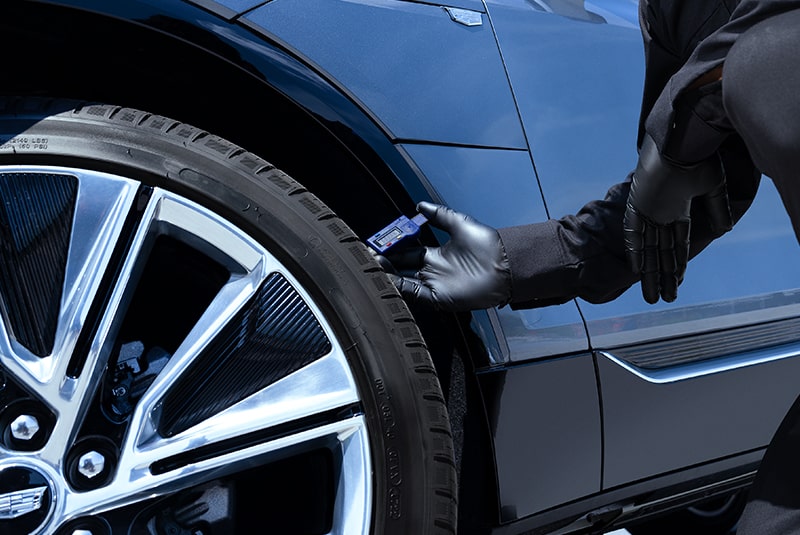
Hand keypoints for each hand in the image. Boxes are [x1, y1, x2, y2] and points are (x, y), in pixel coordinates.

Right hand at [383, 202, 511, 310]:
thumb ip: (439, 215)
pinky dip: (401, 289)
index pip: (407, 253)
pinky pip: (415, 295)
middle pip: (402, 269)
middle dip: (386, 264)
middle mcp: (433, 271)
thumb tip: (420, 206)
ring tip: (373, 267)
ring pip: (404, 283)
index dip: (393, 249)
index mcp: (436, 255)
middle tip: (369, 257)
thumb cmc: (487, 245)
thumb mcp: (459, 224)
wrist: (505, 264)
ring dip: (389, 276)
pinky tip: (389, 280)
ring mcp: (435, 285)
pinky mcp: (439, 297)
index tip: (379, 244)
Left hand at [624, 134, 731, 303]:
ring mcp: (648, 210)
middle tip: (661, 299)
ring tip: (651, 296)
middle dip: (661, 276)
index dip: (677, 264)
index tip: (677, 283)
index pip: (677, 244)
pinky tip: (637, 270)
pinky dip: (636, 251)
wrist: (684, 141)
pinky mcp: (637, 204)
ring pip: (648, 249)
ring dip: (649, 272)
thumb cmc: (699, 157)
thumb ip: (716, 208)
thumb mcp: (712, 186)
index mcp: (678, 209)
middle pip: (661, 252)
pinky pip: (633, 233)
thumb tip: (723, 230)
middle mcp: (661, 214)